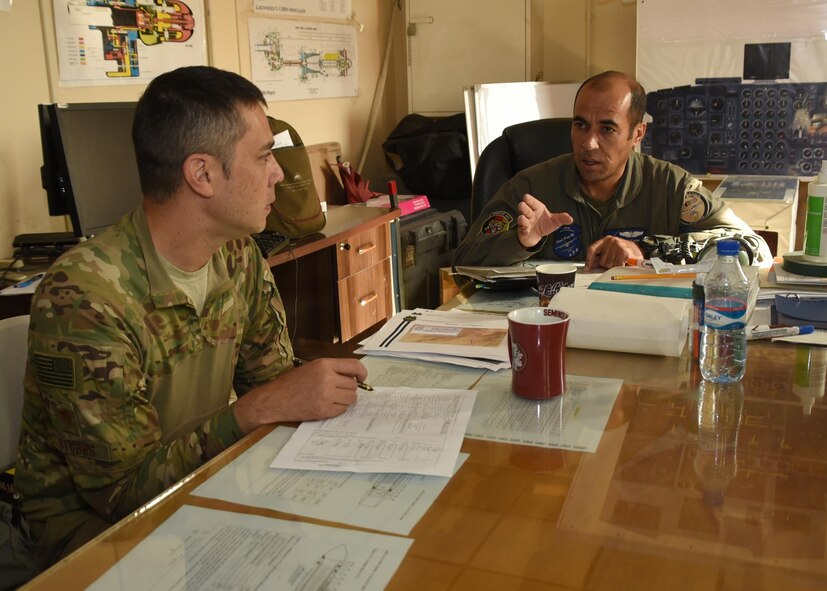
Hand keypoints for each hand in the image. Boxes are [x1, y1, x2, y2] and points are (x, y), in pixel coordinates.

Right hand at [233, 357, 367, 432]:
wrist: (275, 400)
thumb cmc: (292, 383)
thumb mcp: (312, 368)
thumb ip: (332, 369)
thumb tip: (354, 377)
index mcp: (324, 364)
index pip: (354, 366)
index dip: (362, 373)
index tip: (362, 378)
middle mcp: (327, 378)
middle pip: (353, 385)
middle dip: (349, 389)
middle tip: (338, 391)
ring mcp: (326, 395)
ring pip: (351, 398)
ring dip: (345, 399)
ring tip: (332, 398)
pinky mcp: (324, 410)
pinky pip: (342, 410)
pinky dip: (338, 409)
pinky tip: (326, 405)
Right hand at [516, 194, 573, 247]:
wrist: (537, 236)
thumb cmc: (545, 224)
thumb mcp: (555, 221)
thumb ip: (562, 218)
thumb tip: (571, 219)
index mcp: (537, 208)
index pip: (532, 202)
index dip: (529, 200)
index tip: (526, 197)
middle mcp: (530, 214)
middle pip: (525, 209)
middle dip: (523, 207)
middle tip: (522, 205)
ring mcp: (525, 222)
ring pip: (522, 219)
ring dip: (522, 219)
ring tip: (522, 218)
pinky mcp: (523, 231)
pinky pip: (522, 230)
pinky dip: (524, 230)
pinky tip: (525, 231)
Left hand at [584, 236, 642, 270]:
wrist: (642, 251)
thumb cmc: (627, 252)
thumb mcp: (612, 252)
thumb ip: (601, 257)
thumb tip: (590, 266)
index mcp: (607, 239)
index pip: (592, 249)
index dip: (588, 260)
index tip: (587, 268)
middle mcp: (611, 241)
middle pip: (601, 260)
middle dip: (607, 264)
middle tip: (616, 261)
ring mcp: (617, 245)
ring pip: (608, 264)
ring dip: (614, 266)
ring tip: (621, 261)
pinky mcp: (623, 252)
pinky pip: (616, 266)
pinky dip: (620, 268)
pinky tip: (625, 264)